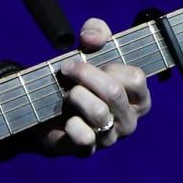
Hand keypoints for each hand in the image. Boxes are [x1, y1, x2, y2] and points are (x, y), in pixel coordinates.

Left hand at [42, 18, 151, 155]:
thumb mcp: (89, 49)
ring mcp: (110, 138)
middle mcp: (129, 120)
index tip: (89, 59)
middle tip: (66, 69)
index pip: (136, 78)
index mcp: (137, 97)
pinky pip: (85, 138)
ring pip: (98, 112)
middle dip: (84, 74)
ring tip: (67, 94)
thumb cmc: (78, 78)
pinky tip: (66, 119)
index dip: (110, 65)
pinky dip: (72, 124)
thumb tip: (92, 38)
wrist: (44, 107)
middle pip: (114, 92)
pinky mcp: (88, 150)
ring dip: (75, 95)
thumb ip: (96, 32)